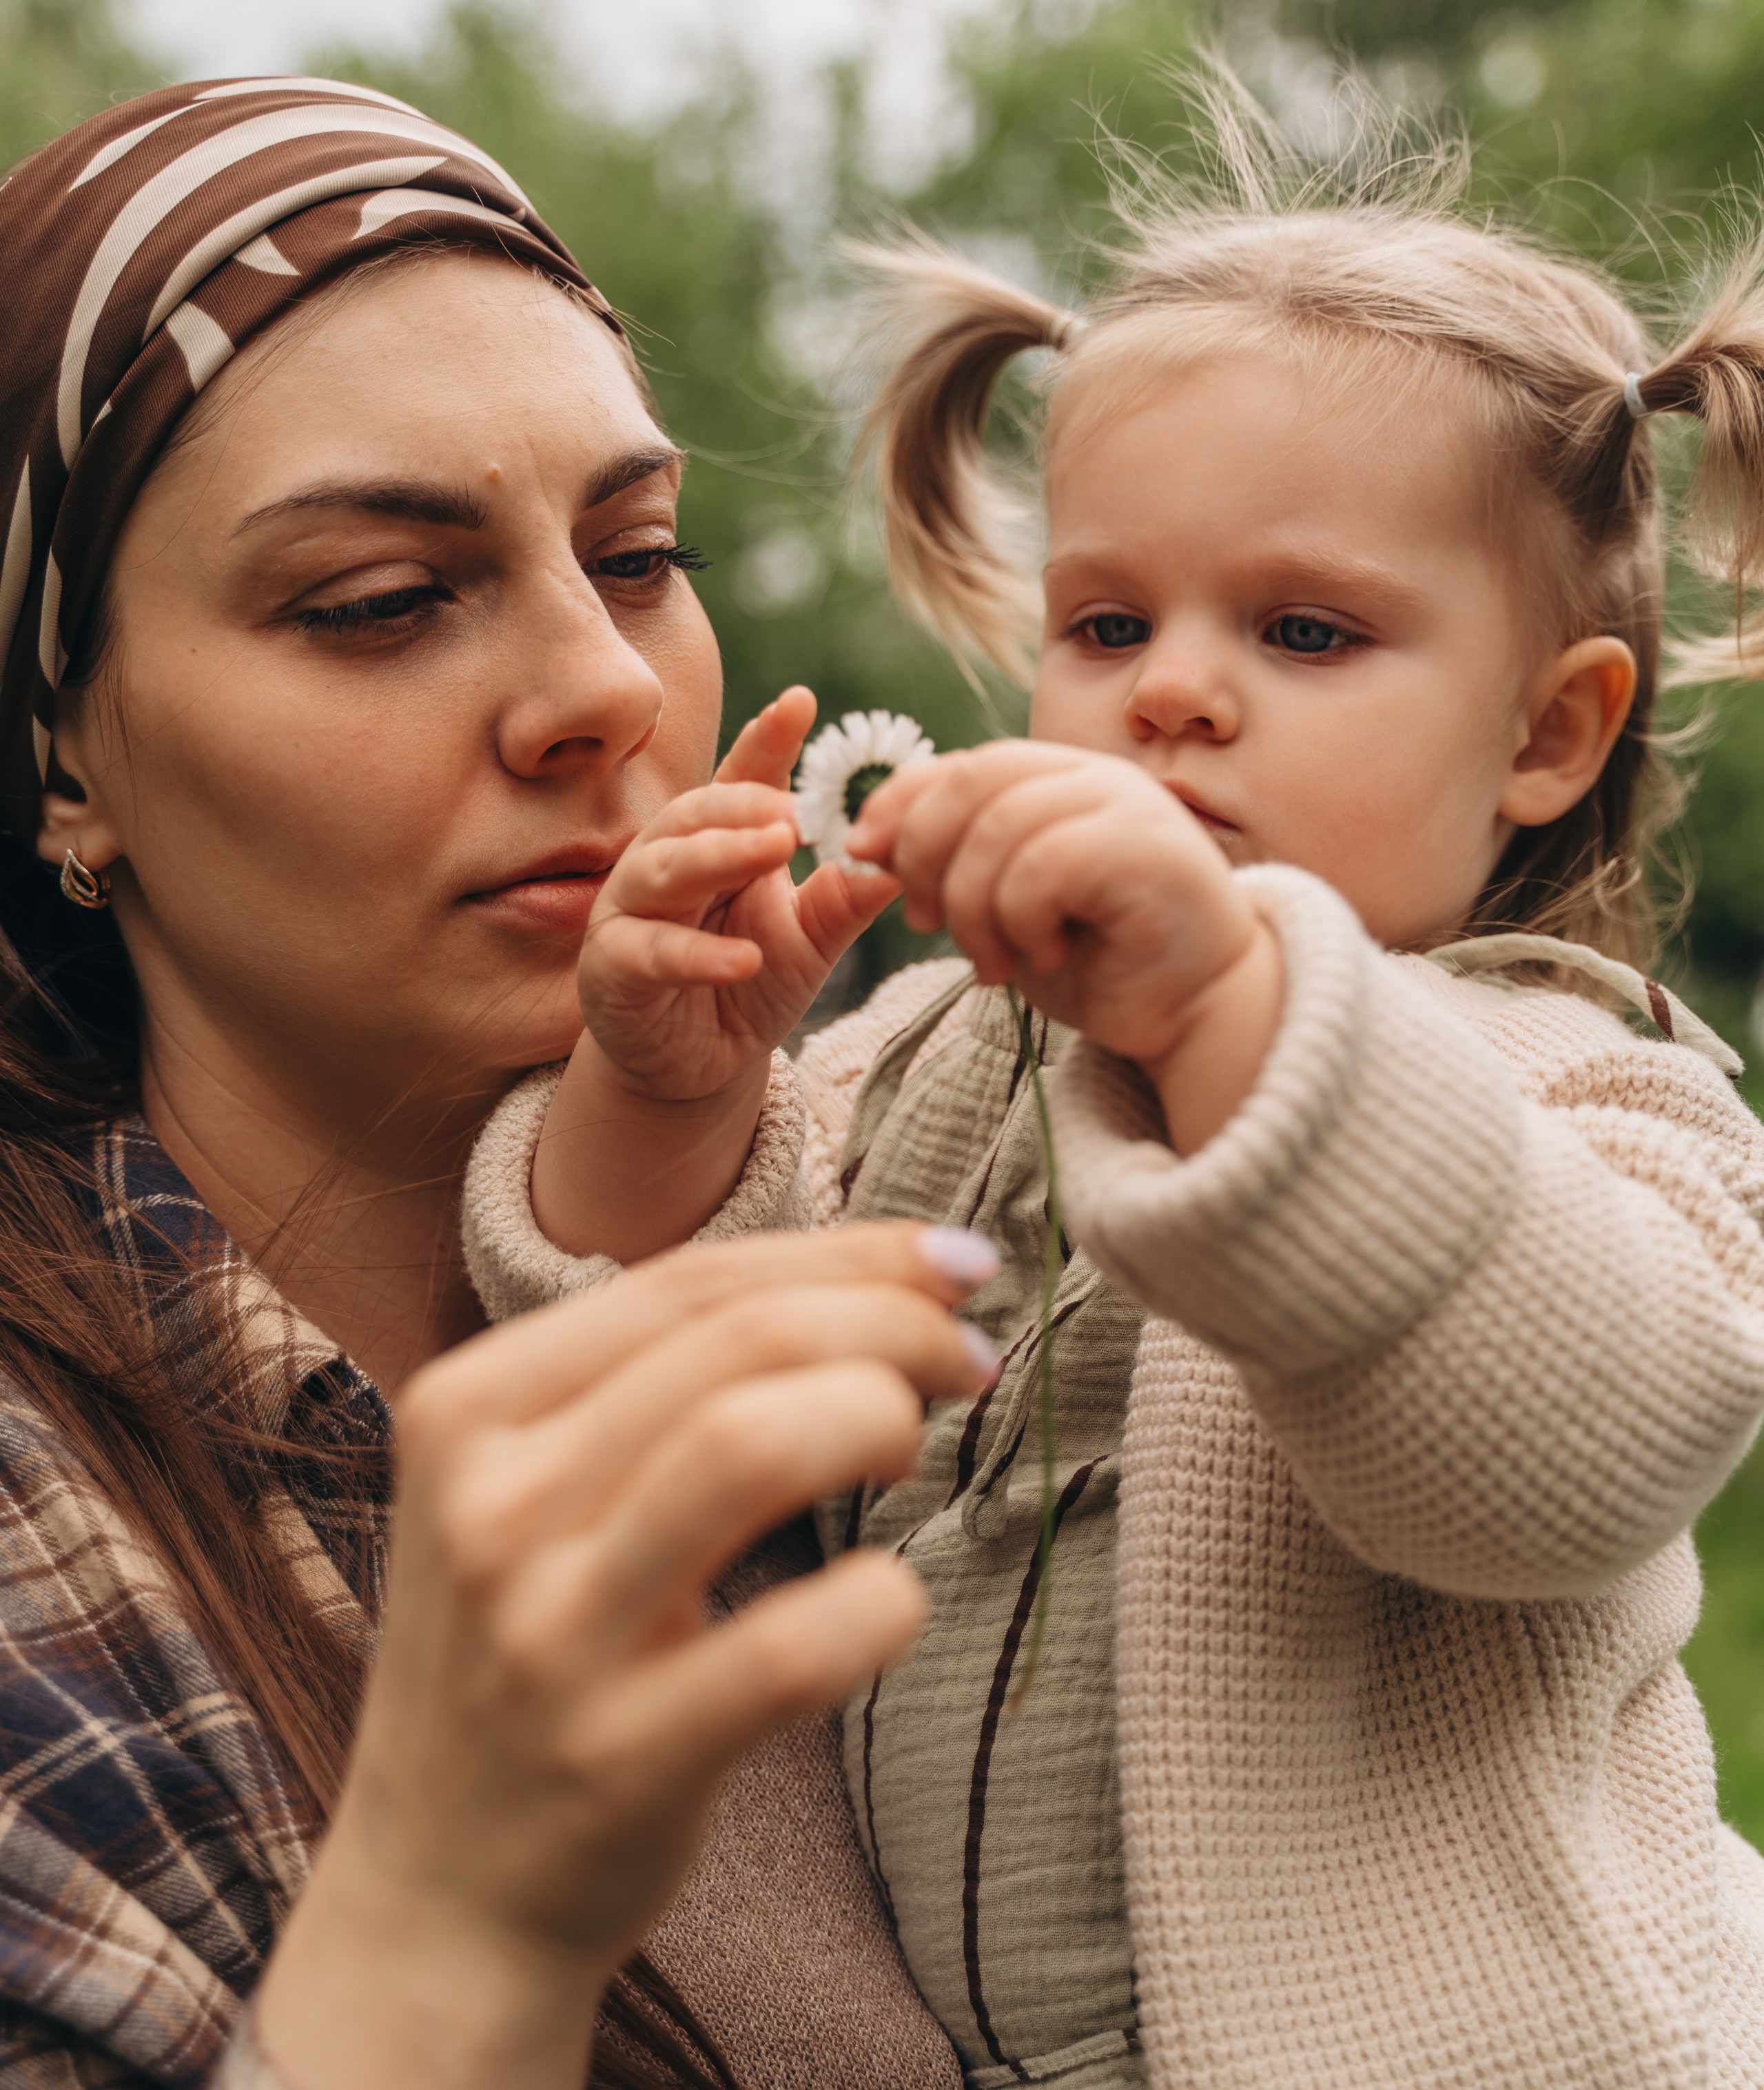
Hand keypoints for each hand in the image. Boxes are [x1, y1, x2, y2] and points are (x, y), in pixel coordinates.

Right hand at [257, 1221, 999, 2089]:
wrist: (434, 1901)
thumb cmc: (529, 1656)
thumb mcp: (532, 1491)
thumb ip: (656, 1382)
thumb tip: (872, 1276)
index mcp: (468, 1408)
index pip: (689, 1280)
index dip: (848, 1253)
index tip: (953, 1263)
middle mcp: (490, 1504)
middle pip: (737, 1340)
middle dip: (890, 1322)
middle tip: (967, 1356)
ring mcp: (545, 1635)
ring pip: (748, 1445)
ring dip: (875, 1417)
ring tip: (910, 1450)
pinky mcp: (617, 1759)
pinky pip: (789, 1646)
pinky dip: (879, 1604)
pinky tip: (894, 1600)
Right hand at [578, 686, 898, 1102]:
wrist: (698, 1065)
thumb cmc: (750, 983)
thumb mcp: (810, 940)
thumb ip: (845, 899)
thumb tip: (901, 859)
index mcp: (715, 840)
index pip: (740, 779)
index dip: (766, 741)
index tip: (800, 703)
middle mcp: (665, 862)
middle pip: (695, 815)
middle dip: (744, 804)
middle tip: (797, 809)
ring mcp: (631, 912)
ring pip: (665, 870)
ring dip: (719, 857)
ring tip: (775, 853)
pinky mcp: (612, 969)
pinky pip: (650, 953)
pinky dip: (697, 956)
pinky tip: (743, 959)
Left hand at [848, 741, 1283, 1150]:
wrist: (1197, 1014)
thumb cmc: (1102, 964)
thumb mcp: (1004, 910)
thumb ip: (952, 866)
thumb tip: (867, 842)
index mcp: (1056, 780)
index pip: (957, 766)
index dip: (896, 804)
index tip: (862, 855)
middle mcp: (1092, 776)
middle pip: (969, 783)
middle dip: (924, 856)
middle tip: (927, 925)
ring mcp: (1125, 803)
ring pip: (997, 830)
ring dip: (973, 910)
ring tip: (996, 963)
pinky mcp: (1147, 846)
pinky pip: (1042, 866)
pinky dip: (1022, 921)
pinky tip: (1045, 954)